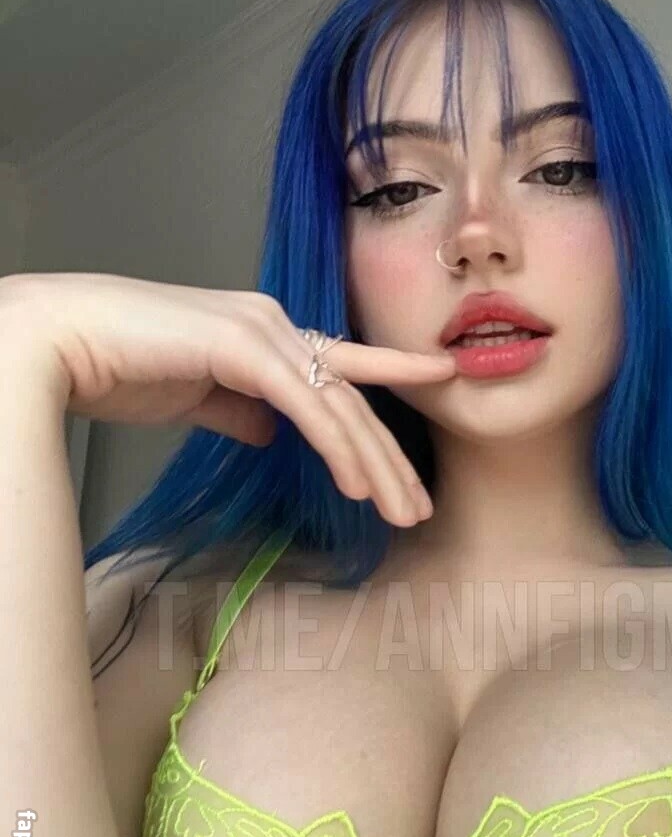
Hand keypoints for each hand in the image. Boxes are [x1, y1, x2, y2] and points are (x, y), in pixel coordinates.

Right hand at [0, 272, 456, 525]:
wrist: (63, 342)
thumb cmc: (118, 365)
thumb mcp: (197, 395)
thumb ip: (241, 409)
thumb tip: (274, 432)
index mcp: (266, 333)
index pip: (342, 364)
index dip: (396, 372)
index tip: (443, 379)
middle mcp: (274, 325)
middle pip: (351, 396)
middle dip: (390, 455)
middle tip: (421, 506)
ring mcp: (262, 331)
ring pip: (339, 404)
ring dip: (375, 463)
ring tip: (404, 511)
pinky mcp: (244, 348)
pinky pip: (307, 406)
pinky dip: (337, 448)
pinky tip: (359, 487)